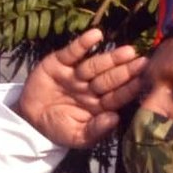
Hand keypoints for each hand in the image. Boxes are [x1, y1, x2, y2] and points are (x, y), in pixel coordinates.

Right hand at [16, 28, 144, 148]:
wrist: (29, 119)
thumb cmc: (58, 129)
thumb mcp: (77, 137)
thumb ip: (96, 130)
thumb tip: (115, 119)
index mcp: (98, 105)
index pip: (116, 96)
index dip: (129, 88)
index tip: (142, 81)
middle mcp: (90, 88)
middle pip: (109, 78)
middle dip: (125, 71)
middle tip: (142, 62)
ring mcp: (76, 74)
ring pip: (95, 65)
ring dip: (111, 58)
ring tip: (127, 51)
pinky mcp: (60, 62)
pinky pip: (73, 52)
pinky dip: (83, 44)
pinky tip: (96, 36)